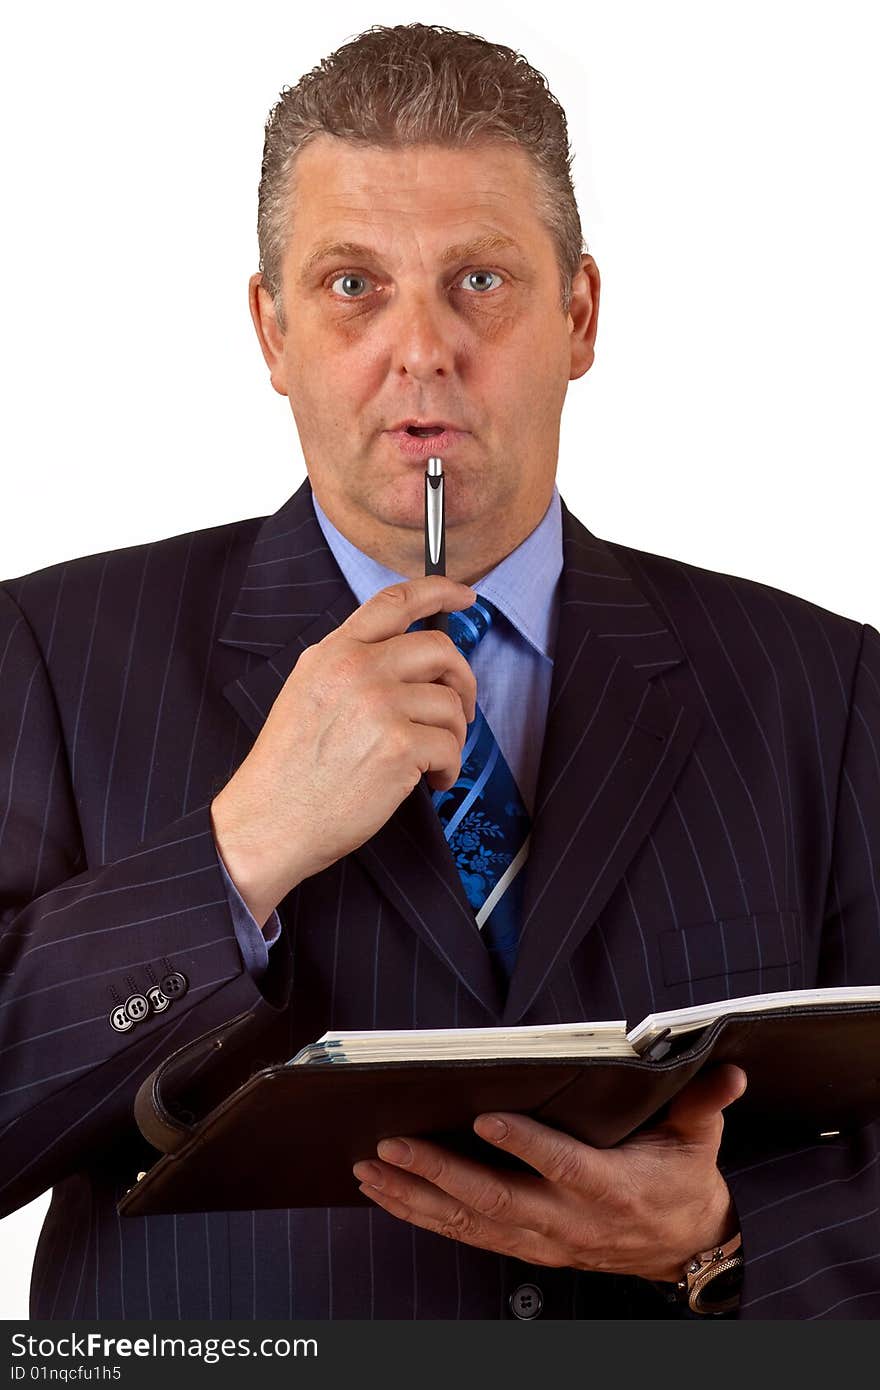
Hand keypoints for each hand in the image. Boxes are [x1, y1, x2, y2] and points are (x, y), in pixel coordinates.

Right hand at [211, 575, 477, 923]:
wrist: (268, 821)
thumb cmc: (288, 770)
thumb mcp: (307, 693)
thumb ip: (351, 667)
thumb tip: (409, 660)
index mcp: (333, 653)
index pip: (394, 602)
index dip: (439, 592)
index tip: (465, 598)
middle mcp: (357, 669)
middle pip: (439, 648)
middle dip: (462, 679)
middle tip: (460, 708)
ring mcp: (379, 705)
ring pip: (450, 703)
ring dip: (453, 736)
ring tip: (431, 761)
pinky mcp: (399, 746)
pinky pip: (451, 747)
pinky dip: (448, 769)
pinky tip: (429, 783)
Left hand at [352, 1064, 746, 1281]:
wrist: (685, 1248)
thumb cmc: (683, 1180)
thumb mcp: (700, 1140)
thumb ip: (705, 1102)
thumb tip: (728, 1069)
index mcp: (611, 1188)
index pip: (561, 1166)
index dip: (524, 1146)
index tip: (484, 1119)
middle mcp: (570, 1220)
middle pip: (496, 1200)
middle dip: (439, 1173)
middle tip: (392, 1144)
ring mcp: (543, 1239)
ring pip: (470, 1223)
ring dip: (416, 1197)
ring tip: (371, 1170)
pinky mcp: (527, 1246)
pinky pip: (467, 1236)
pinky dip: (423, 1217)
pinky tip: (388, 1196)